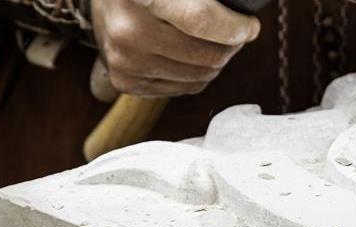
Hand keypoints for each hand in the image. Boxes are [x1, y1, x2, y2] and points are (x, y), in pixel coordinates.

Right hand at [90, 0, 260, 96]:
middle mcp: (129, 30)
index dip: (235, 28)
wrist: (105, 1)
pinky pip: (184, 88)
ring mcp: (125, 59)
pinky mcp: (125, 80)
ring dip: (215, 61)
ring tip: (212, 43)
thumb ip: (207, 1)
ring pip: (200, 76)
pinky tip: (189, 56)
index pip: (202, 20)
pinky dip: (195, 74)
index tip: (250, 27)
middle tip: (234, 33)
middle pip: (207, 56)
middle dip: (231, 46)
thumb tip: (245, 14)